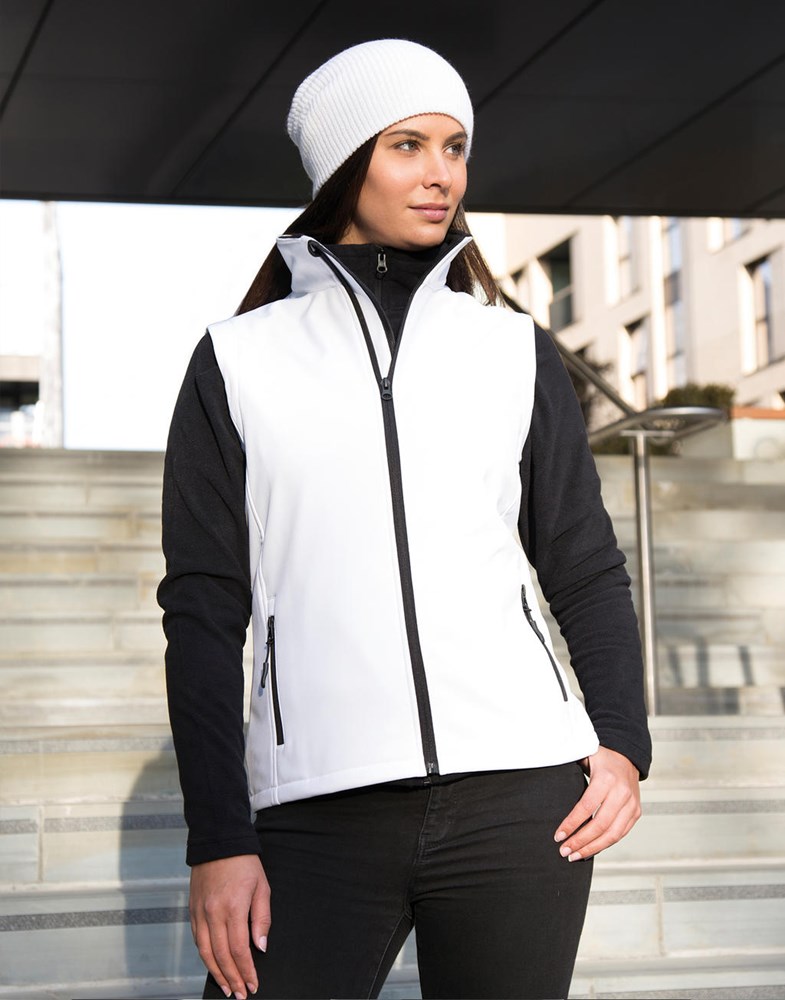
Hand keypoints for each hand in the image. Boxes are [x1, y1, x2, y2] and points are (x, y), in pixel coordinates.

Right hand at [189, 854, 270, 998]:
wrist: (218, 842)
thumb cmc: (244, 863)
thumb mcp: (262, 887)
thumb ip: (261, 919)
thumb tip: (260, 947)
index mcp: (233, 908)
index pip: (239, 950)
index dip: (246, 971)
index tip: (253, 985)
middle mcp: (213, 913)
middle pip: (221, 956)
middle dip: (232, 979)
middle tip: (240, 994)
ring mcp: (200, 913)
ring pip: (206, 952)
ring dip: (216, 973)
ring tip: (226, 988)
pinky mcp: (193, 910)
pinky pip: (198, 940)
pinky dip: (205, 957)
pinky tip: (213, 965)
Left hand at [553, 746, 640, 860]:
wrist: (626, 757)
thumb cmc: (600, 758)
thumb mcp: (583, 756)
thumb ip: (568, 765)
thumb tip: (545, 773)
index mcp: (606, 778)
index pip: (586, 807)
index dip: (571, 824)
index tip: (558, 836)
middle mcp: (621, 792)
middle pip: (600, 825)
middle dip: (580, 841)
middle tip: (564, 852)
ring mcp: (631, 804)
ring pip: (612, 834)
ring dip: (592, 848)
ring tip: (575, 856)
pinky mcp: (636, 812)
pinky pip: (620, 834)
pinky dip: (604, 844)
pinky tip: (590, 850)